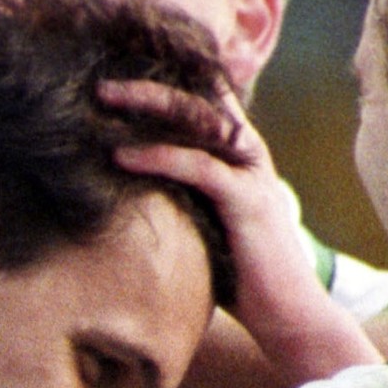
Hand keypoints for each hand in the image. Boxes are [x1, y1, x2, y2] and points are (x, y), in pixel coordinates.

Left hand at [101, 80, 378, 386]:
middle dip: (148, 83)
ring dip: (148, 104)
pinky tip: (120, 157)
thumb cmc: (239, 277)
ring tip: (103, 98)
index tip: (117, 72)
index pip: (202, 101)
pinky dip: (157, 157)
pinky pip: (197, 166)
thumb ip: (175, 197)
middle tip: (101, 80)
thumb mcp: (199, 224)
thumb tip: (118, 190)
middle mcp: (246, 154)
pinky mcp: (247, 199)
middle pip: (197, 97)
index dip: (163, 81)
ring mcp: (250, 173)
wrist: (287, 314)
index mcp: (235, 156)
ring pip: (197, 119)